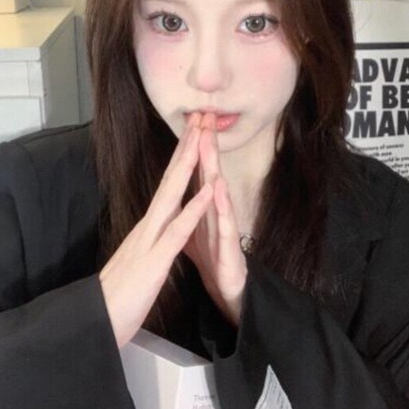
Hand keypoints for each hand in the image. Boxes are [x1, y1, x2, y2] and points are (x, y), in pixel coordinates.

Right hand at [99, 113, 212, 347]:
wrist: (96, 322)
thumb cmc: (118, 297)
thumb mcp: (136, 261)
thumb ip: (147, 241)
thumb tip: (155, 229)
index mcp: (147, 228)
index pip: (167, 186)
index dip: (181, 159)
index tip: (193, 134)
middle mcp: (147, 226)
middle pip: (169, 180)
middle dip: (186, 147)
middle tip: (199, 118)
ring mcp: (149, 240)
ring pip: (172, 195)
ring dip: (189, 165)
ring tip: (202, 138)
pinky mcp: (154, 261)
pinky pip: (177, 231)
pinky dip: (193, 209)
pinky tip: (206, 191)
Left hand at [184, 113, 246, 325]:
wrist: (228, 292)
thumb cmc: (212, 259)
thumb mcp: (194, 230)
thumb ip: (188, 207)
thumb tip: (178, 190)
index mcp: (202, 208)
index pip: (196, 172)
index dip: (192, 147)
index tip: (190, 120)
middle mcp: (215, 212)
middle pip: (209, 173)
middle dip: (206, 145)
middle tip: (205, 116)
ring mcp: (224, 228)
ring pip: (218, 193)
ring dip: (213, 167)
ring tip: (208, 143)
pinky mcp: (230, 248)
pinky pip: (225, 225)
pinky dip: (220, 207)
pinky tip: (218, 189)